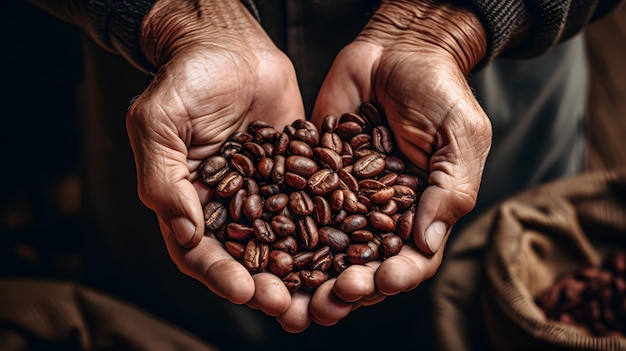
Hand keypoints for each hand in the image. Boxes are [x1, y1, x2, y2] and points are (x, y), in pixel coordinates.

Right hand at [125, 0, 303, 317]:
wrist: (230, 45)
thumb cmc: (186, 78)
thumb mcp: (159, 122)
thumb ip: (163, 175)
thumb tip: (185, 230)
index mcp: (188, 201)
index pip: (199, 251)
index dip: (220, 274)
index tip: (245, 290)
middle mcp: (229, 205)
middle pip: (246, 258)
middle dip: (266, 286)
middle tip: (288, 307)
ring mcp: (265, 192)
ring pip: (284, 242)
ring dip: (302, 273)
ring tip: (323, 296)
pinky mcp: (296, 175)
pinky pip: (313, 206)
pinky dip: (330, 231)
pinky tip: (350, 248)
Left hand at [278, 0, 491, 329]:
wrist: (397, 50)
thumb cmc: (439, 91)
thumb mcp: (461, 137)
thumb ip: (451, 189)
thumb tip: (427, 243)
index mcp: (422, 212)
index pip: (411, 259)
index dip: (395, 276)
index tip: (378, 282)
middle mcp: (381, 213)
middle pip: (364, 264)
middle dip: (348, 290)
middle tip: (328, 303)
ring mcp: (346, 197)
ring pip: (327, 247)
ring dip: (311, 277)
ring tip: (294, 297)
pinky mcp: (315, 176)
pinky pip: (299, 207)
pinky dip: (283, 232)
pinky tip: (266, 251)